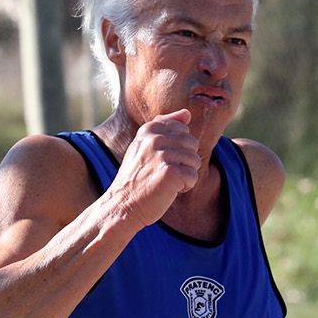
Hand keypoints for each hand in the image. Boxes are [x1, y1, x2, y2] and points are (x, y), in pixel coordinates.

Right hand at [109, 109, 201, 228]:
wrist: (122, 205)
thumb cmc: (136, 177)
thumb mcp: (145, 146)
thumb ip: (165, 127)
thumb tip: (187, 113)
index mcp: (150, 129)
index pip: (183, 130)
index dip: (177, 148)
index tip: (160, 159)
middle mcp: (155, 139)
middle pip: (192, 144)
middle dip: (184, 161)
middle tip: (163, 172)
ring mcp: (163, 155)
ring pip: (195, 161)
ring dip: (184, 175)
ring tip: (165, 181)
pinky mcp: (171, 173)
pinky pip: (193, 177)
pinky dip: (184, 187)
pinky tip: (168, 190)